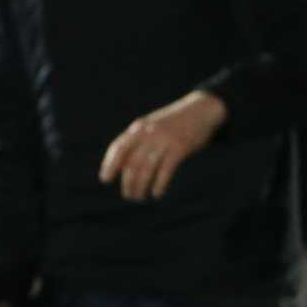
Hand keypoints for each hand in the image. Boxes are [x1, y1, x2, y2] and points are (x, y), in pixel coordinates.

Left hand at [99, 89, 227, 200]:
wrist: (202, 109)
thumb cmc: (173, 122)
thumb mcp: (152, 126)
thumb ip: (136, 142)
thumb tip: (119, 166)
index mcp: (139, 127)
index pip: (119, 147)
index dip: (110, 164)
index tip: (105, 179)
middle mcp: (149, 133)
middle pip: (132, 163)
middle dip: (127, 182)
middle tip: (128, 195)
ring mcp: (164, 140)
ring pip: (146, 169)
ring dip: (140, 187)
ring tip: (138, 197)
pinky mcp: (179, 148)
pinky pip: (165, 171)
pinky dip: (158, 185)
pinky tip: (156, 194)